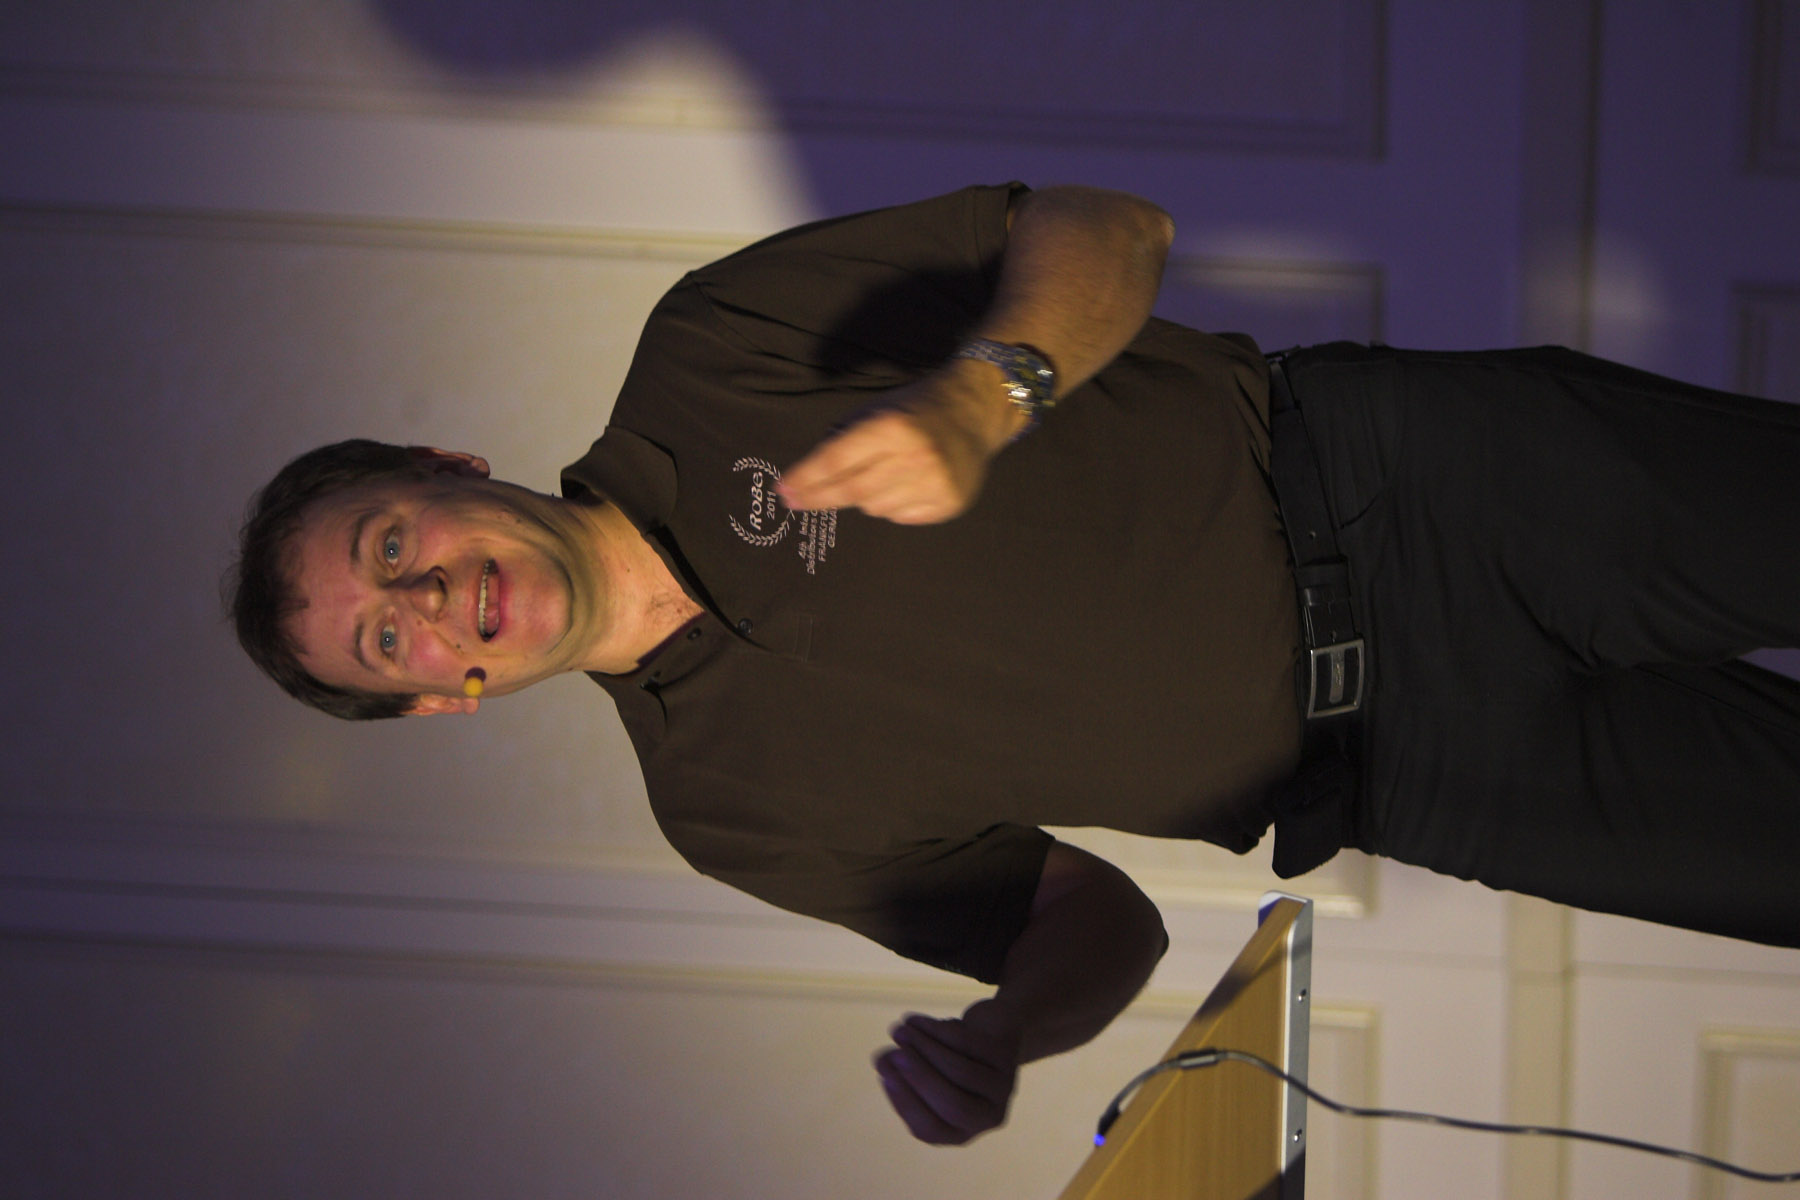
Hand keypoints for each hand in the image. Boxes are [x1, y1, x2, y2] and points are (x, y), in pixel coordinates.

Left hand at [777, 364, 1019, 524]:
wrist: (974, 412)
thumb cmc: (918, 408)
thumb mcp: (878, 409)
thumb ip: (846, 439)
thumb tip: (809, 477)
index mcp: (893, 427)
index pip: (837, 459)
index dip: (807, 477)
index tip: (785, 489)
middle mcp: (914, 457)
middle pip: (851, 491)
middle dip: (819, 496)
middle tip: (796, 500)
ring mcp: (935, 484)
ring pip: (875, 509)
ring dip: (865, 497)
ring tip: (881, 474)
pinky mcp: (949, 503)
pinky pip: (901, 517)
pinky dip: (893, 506)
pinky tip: (905, 484)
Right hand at [873, 998, 1022, 1144]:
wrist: (993, 1030)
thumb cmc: (950, 1058)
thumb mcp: (925, 1071)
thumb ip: (901, 1072)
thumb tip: (881, 1061)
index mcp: (961, 1131)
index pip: (930, 1129)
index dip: (905, 1103)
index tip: (884, 1075)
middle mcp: (987, 1116)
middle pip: (954, 1106)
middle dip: (919, 1079)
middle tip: (893, 1055)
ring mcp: (1002, 1087)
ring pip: (959, 1071)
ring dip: (923, 1048)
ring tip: (898, 1031)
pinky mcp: (1006, 1055)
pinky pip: (967, 1043)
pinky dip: (935, 1030)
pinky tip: (913, 1020)